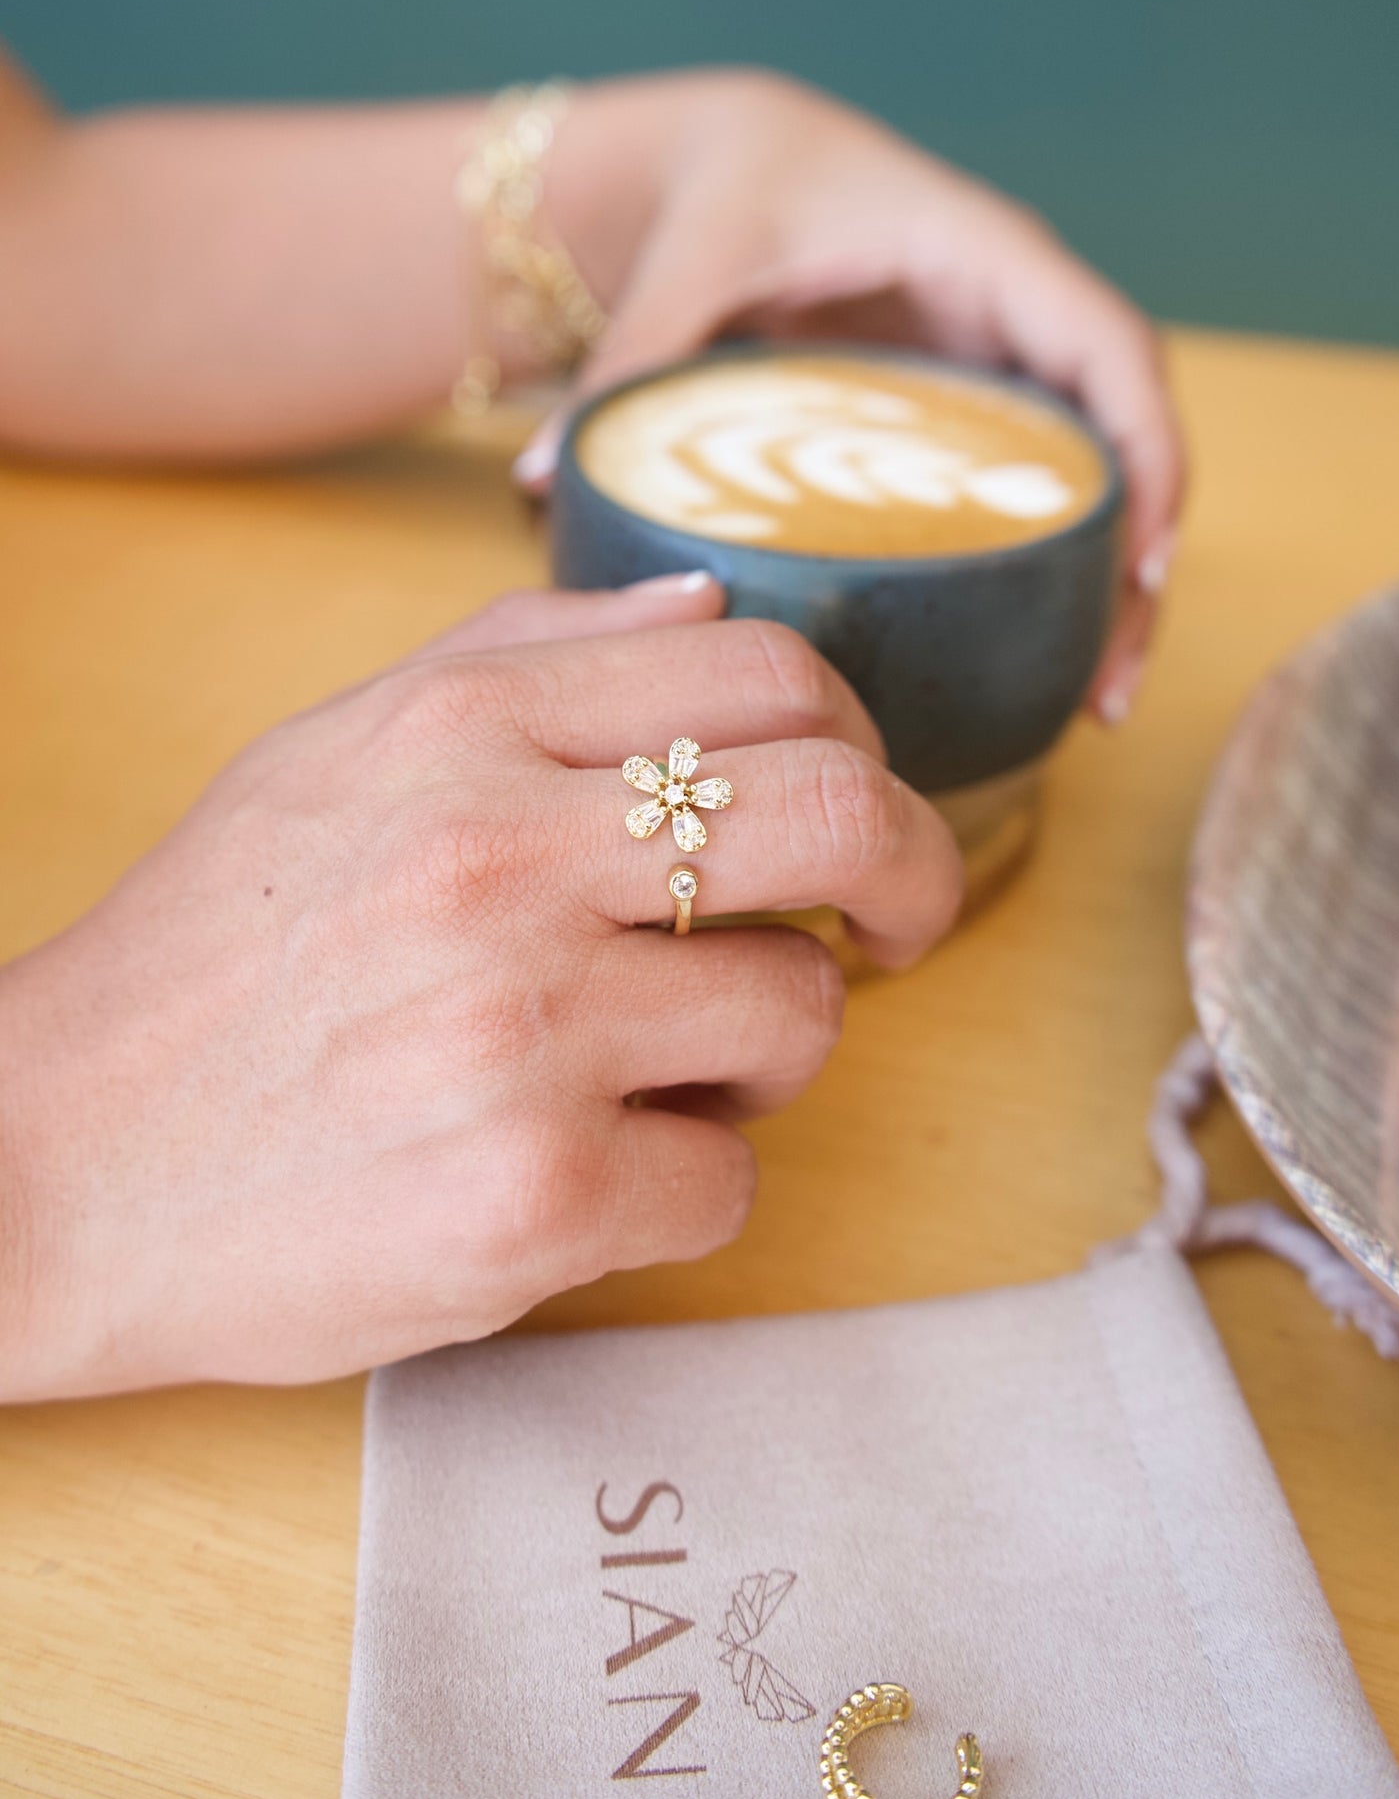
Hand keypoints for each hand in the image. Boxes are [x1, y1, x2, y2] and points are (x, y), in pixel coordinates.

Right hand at [0, 577, 961, 1399]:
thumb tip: (705, 599)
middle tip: (899, 927)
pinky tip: (589, 1173)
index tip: (854, 805)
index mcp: (460, 729)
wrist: (49, 1161)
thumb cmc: (210, 955)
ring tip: (657, 1070)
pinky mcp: (530, 1198)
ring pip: (803, 1014)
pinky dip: (687, 1183)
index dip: (857, 736)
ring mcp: (523, 1031)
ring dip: (762, 1053)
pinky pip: (730, 1183)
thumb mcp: (332, 753)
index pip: (767, 671)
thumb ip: (522, 657)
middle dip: (912, 873)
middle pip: (842, 811)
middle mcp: (500, 858)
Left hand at [529, 70, 1185, 722]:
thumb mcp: (689, 258)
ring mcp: (997, 367)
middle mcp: (1013, 314)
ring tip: (1088, 707)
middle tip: (1112, 689)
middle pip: (1125, 440)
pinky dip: (1042, 571)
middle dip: (1139, 561)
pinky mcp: (962, 414)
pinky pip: (1031, 494)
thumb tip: (543, 480)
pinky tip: (1023, 662)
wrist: (720, 163)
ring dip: (1104, 586)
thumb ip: (632, 359)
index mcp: (983, 254)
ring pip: (1093, 479)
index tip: (1142, 565)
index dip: (1148, 458)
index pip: (1112, 351)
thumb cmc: (724, 188)